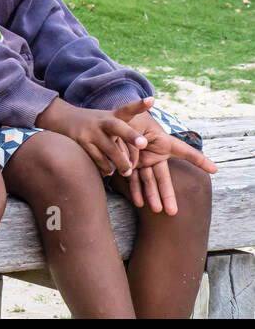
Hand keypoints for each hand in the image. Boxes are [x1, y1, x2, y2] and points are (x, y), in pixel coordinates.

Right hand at [35, 97, 145, 176]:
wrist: (60, 117)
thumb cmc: (93, 125)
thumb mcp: (106, 121)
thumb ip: (121, 133)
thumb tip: (137, 156)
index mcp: (112, 116)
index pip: (127, 109)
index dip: (140, 105)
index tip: (152, 100)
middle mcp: (103, 122)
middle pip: (119, 127)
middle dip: (131, 135)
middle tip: (143, 143)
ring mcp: (91, 132)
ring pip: (111, 150)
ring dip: (122, 164)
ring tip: (127, 172)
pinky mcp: (82, 142)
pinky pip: (98, 159)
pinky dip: (105, 168)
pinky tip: (108, 170)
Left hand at [118, 98, 217, 214]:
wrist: (115, 119)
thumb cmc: (128, 117)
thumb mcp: (132, 123)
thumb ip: (132, 144)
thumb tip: (130, 164)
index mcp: (162, 142)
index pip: (184, 151)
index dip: (199, 159)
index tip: (214, 169)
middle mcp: (154, 154)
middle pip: (163, 176)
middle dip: (167, 194)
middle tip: (173, 212)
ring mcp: (142, 161)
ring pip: (149, 181)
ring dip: (152, 196)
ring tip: (158, 211)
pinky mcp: (130, 164)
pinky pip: (133, 179)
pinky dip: (135, 190)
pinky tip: (139, 203)